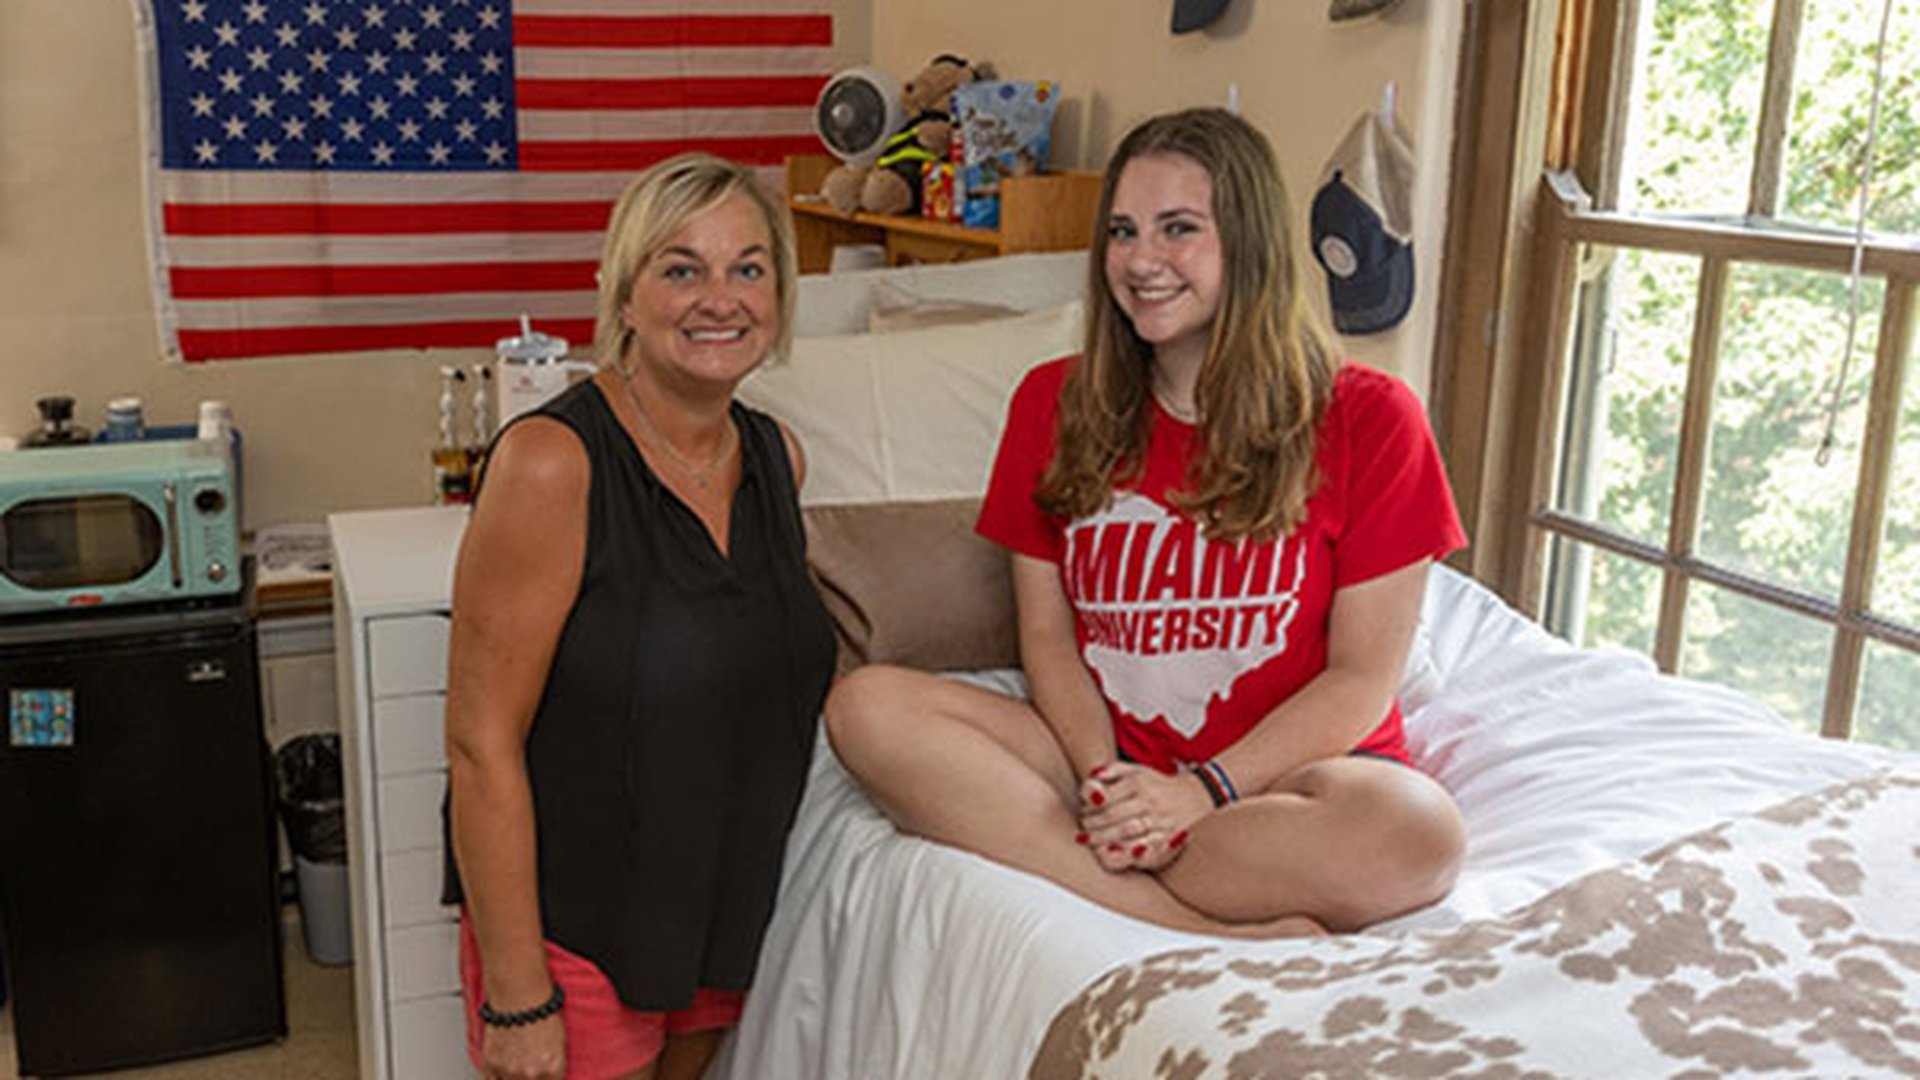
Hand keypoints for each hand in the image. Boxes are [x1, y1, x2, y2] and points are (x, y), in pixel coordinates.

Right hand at [480, 1011, 564, 1079]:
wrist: (519, 995)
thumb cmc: (541, 1011)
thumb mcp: (559, 1042)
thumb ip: (553, 1066)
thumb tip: (548, 1076)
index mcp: (552, 1067)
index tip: (543, 1077)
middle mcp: (531, 1073)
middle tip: (528, 1071)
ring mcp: (509, 1070)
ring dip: (513, 1079)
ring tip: (515, 1069)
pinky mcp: (491, 1064)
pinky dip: (496, 1078)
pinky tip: (501, 1073)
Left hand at [1076, 761, 1211, 871]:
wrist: (1197, 795)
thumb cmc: (1157, 784)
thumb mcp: (1136, 770)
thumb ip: (1112, 770)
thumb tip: (1094, 776)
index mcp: (1137, 783)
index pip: (1106, 797)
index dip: (1090, 807)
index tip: (1084, 813)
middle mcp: (1148, 800)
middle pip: (1113, 816)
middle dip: (1093, 826)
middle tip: (1082, 832)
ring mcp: (1160, 819)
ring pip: (1127, 832)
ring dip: (1104, 840)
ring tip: (1089, 843)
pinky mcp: (1169, 836)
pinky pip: (1146, 846)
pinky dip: (1129, 852)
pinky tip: (1115, 853)